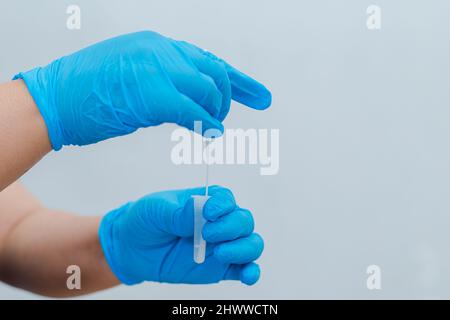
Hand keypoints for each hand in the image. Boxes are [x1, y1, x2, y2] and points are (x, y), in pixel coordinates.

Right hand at [14, 31, 271, 149]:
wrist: (51, 101)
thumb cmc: (84, 93)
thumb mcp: (129, 75)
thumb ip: (160, 79)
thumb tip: (187, 99)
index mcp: (155, 45)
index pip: (207, 59)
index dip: (237, 79)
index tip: (258, 95)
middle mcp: (160, 50)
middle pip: (215, 71)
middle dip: (233, 94)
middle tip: (229, 117)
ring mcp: (157, 69)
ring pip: (208, 89)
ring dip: (216, 112)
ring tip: (212, 127)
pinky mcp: (153, 93)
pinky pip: (194, 110)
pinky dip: (207, 123)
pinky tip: (211, 134)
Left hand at [98, 186, 263, 284]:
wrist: (131, 249)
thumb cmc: (145, 221)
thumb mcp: (156, 210)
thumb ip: (179, 212)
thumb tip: (199, 208)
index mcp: (206, 202)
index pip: (226, 199)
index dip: (223, 206)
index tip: (209, 213)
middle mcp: (220, 222)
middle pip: (243, 221)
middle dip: (231, 228)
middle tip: (208, 234)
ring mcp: (222, 246)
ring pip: (250, 245)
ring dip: (243, 249)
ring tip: (220, 254)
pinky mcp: (219, 269)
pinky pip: (243, 270)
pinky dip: (251, 273)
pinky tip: (247, 276)